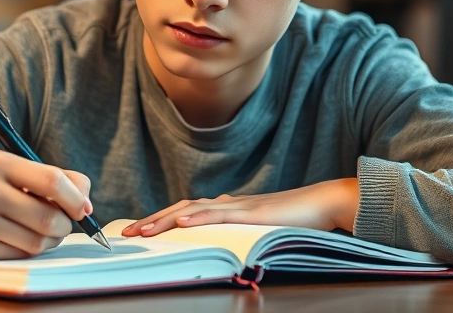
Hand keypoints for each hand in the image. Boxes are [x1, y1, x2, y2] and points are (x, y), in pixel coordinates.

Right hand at [0, 149, 92, 259]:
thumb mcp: (16, 170)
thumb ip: (54, 180)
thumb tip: (86, 204)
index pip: (53, 181)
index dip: (76, 198)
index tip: (84, 209)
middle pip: (49, 217)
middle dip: (65, 225)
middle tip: (63, 224)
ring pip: (37, 241)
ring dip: (50, 241)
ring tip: (42, 231)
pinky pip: (20, 255)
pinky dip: (28, 250)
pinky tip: (18, 239)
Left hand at [121, 178, 358, 237]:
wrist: (325, 203)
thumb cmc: (295, 220)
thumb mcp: (258, 231)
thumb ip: (238, 234)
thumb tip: (219, 248)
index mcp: (227, 208)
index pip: (185, 211)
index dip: (160, 220)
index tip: (138, 230)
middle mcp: (227, 203)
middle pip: (181, 208)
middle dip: (152, 220)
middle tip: (127, 231)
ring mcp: (238, 206)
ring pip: (193, 209)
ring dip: (164, 219)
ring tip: (143, 229)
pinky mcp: (252, 212)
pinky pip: (219, 213)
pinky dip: (197, 215)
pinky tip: (181, 221)